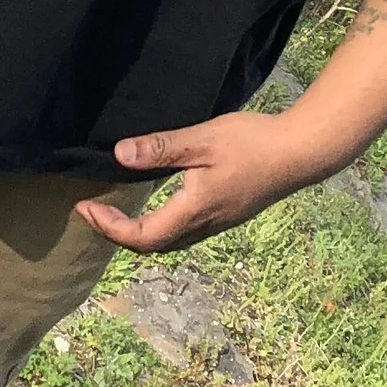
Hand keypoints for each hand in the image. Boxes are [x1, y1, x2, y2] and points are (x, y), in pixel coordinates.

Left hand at [75, 113, 323, 254]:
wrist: (301, 153)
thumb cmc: (253, 143)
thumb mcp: (203, 140)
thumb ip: (161, 149)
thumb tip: (119, 156)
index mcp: (194, 211)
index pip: (141, 236)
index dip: (109, 228)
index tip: (85, 208)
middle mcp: (204, 225)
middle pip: (153, 246)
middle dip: (118, 234)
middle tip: (93, 213)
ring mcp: (219, 223)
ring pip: (170, 242)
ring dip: (140, 233)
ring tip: (118, 213)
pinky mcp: (229, 214)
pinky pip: (185, 232)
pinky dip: (161, 226)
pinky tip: (158, 204)